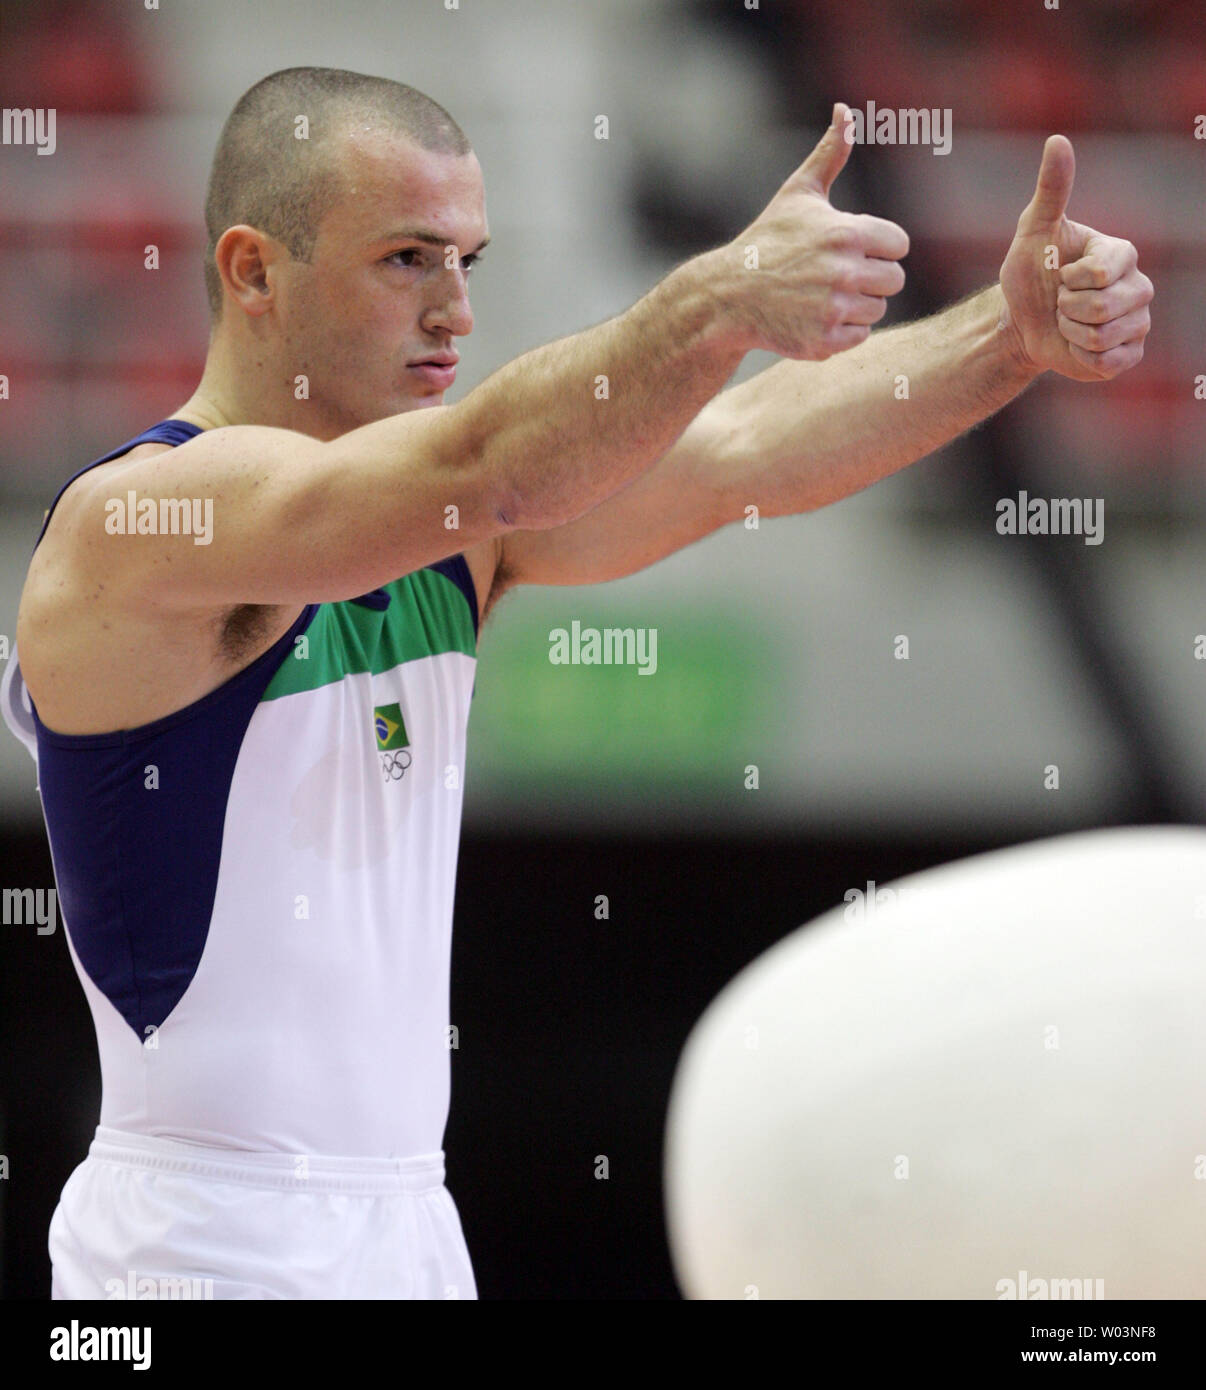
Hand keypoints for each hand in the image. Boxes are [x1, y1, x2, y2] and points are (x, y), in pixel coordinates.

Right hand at [718, 102, 909, 360]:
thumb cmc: (766, 240)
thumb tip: (846, 110)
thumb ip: (830, 153)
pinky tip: (814, 317)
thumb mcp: (797, 194)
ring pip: (876, 310)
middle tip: (834, 276)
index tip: (851, 250)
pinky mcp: (823, 342)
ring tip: (821, 297)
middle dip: (870, 278)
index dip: (878, 247)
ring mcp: (833, 310)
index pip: (898, 245)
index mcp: (847, 233)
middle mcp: (844, 272)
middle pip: (892, 280)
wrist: (727, 296)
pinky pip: (859, 337)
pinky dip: (842, 331)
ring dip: (856, 306)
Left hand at [998, 135, 1152, 380]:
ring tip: (1066, 322)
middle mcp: (1138, 286)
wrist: (1023, 322)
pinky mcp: (1129, 354)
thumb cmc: (1031, 273)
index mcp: (1121, 255)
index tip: (1061, 275)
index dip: (1070, 281)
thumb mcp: (1033, 231)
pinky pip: (1106, 363)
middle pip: (1101, 308)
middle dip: (1066, 309)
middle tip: (1060, 303)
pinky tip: (1075, 345)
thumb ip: (1051, 190)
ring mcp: (1137, 322)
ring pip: (1102, 337)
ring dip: (1070, 333)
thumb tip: (1057, 140)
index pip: (1102, 274)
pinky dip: (1079, 357)